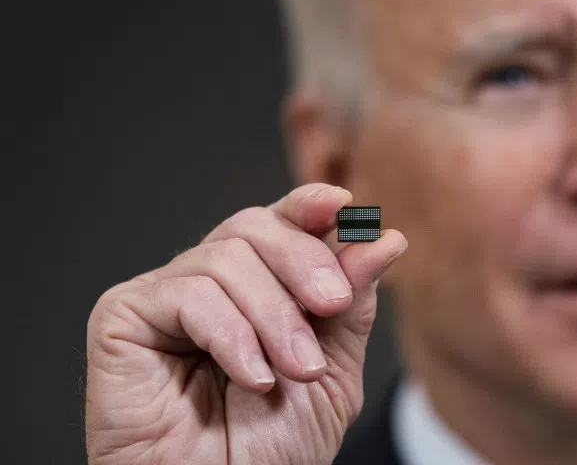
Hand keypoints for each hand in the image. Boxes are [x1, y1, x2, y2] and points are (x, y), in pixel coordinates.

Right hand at [84, 184, 406, 463]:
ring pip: (225, 258)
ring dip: (274, 316)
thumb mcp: (334, 368)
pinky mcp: (122, 317)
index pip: (278, 223)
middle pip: (252, 226)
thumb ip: (353, 303)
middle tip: (332, 305)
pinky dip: (231, 334)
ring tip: (297, 371)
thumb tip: (383, 238)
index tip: (344, 206)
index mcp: (256, 286)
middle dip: (303, 261)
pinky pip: (186, 293)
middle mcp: (208, 283)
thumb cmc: (271, 448)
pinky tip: (251, 377)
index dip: (308, 206)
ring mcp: (163, 297)